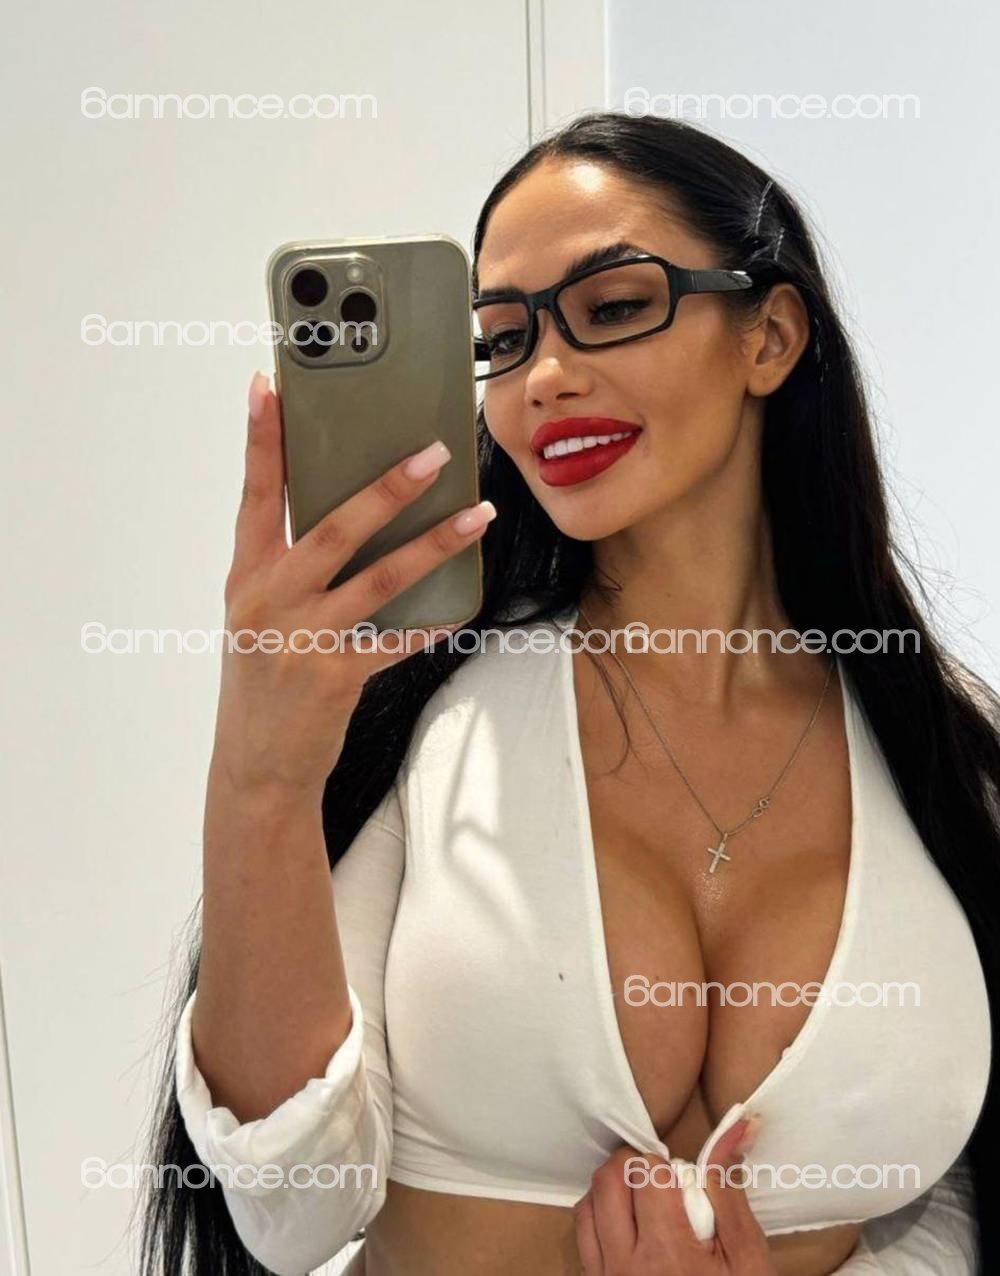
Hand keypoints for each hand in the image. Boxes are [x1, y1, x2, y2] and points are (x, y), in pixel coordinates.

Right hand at [211, 370, 494, 797]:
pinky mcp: (337, 676)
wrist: (255, 764)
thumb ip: (289, 564)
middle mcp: (271, 599)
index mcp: (246, 575)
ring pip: (380, 577)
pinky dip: (432, 623)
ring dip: (435, 543)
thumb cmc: (262, 677)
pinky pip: (398, 640)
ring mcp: (304, 638)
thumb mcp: (257, 613)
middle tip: (434, 451)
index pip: (255, 494)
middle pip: (333, 527)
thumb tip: (351, 511)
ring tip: (478, 515)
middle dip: (386, 486)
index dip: (261, 439)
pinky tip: (463, 609)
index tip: (270, 385)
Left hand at [574, 1118, 773, 1274]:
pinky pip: (582, 1236)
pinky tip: (628, 1229)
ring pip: (587, 1204)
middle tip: (661, 1185)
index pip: (644, 1172)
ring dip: (613, 1192)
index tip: (680, 1182)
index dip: (664, 1165)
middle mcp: (624, 1267)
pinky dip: (599, 1219)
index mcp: (667, 1254)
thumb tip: (736, 1126)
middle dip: (634, 1169)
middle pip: (608, 1181)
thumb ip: (729, 1189)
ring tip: (645, 1206)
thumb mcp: (747, 1257)